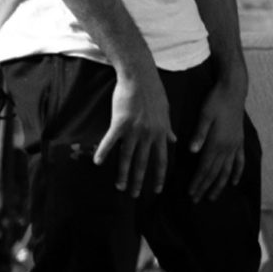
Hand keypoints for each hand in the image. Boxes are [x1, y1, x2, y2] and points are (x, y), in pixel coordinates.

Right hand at [94, 65, 175, 197]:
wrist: (140, 76)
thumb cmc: (154, 92)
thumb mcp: (166, 112)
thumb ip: (168, 129)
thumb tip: (175, 140)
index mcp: (161, 133)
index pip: (162, 160)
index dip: (159, 176)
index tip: (157, 190)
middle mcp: (149, 134)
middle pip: (144, 163)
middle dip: (139, 181)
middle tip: (135, 195)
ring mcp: (134, 129)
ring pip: (127, 157)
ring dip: (123, 174)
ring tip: (120, 186)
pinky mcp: (120, 122)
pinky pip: (110, 141)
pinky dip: (103, 152)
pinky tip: (97, 162)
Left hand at [186, 78, 247, 203]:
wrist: (234, 91)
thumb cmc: (215, 101)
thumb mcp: (204, 115)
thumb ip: (199, 134)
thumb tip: (192, 151)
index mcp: (216, 142)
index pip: (205, 168)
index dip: (198, 181)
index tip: (191, 193)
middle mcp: (227, 147)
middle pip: (215, 173)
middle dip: (205, 187)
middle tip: (196, 200)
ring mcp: (235, 145)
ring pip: (227, 170)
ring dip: (219, 185)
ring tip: (213, 196)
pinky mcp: (240, 141)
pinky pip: (239, 161)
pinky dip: (236, 172)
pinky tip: (233, 182)